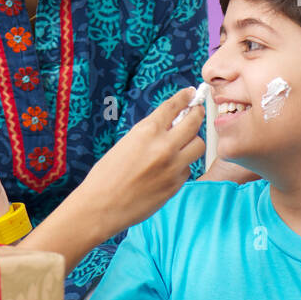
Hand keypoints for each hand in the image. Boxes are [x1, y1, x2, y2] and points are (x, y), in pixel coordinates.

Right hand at [77, 87, 206, 237]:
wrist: (101, 206)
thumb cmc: (107, 175)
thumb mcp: (126, 143)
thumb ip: (150, 133)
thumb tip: (170, 124)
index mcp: (147, 131)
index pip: (173, 106)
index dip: (184, 97)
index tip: (191, 93)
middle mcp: (164, 146)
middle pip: (194, 122)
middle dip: (197, 114)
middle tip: (197, 112)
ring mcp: (173, 166)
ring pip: (198, 145)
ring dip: (193, 142)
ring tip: (182, 145)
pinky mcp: (176, 184)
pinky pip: (188, 168)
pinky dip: (182, 165)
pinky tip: (169, 169)